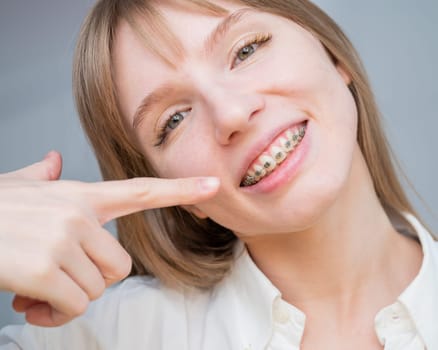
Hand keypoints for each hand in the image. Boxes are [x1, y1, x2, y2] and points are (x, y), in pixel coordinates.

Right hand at [0, 152, 218, 326]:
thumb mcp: (14, 188)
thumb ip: (37, 176)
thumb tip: (50, 160)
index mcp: (79, 196)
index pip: (141, 191)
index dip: (181, 189)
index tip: (213, 185)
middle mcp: (78, 214)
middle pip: (120, 266)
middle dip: (91, 281)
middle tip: (58, 278)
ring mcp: (64, 240)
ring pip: (96, 289)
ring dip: (67, 299)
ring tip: (37, 288)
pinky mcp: (47, 268)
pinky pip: (73, 307)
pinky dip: (53, 315)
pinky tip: (28, 301)